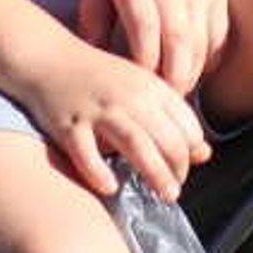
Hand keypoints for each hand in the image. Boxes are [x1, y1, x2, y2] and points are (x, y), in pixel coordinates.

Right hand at [21, 39, 210, 200]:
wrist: (47, 57)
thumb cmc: (99, 79)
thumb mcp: (140, 90)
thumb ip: (171, 119)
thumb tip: (205, 154)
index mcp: (150, 87)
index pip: (186, 126)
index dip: (190, 153)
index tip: (181, 169)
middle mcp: (128, 97)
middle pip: (167, 139)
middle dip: (177, 169)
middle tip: (174, 191)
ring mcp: (98, 111)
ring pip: (137, 145)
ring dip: (156, 174)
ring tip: (166, 196)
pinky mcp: (68, 125)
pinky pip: (87, 155)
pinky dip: (99, 173)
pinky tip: (110, 187)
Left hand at [77, 0, 233, 95]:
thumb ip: (93, 15)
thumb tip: (91, 56)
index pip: (144, 31)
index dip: (142, 64)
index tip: (135, 88)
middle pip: (177, 44)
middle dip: (171, 81)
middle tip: (159, 105)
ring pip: (201, 46)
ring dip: (190, 76)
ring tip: (174, 96)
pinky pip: (219, 39)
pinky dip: (209, 62)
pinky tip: (194, 73)